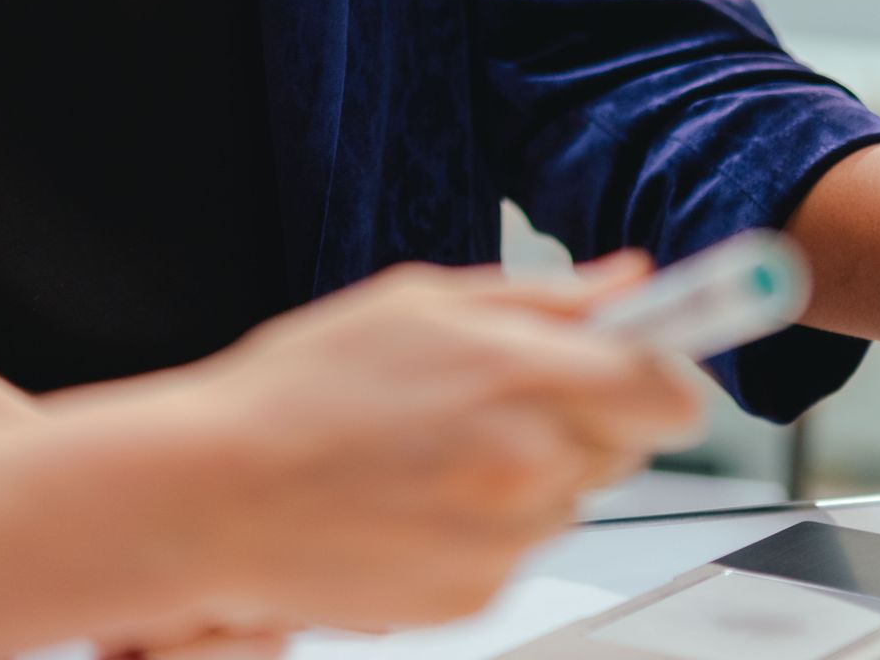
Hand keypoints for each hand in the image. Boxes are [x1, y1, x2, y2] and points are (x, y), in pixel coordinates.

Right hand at [138, 255, 702, 631]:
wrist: (210, 495)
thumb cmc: (300, 391)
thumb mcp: (418, 305)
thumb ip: (540, 298)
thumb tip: (627, 281)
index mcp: (519, 376)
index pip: (669, 389)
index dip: (668, 376)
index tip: (659, 366)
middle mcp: (527, 465)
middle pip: (627, 447)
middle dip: (587, 419)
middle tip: (503, 399)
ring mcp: (505, 540)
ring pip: (569, 501)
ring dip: (531, 476)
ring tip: (434, 453)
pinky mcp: (476, 596)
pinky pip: (517, 553)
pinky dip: (482, 529)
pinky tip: (412, 501)